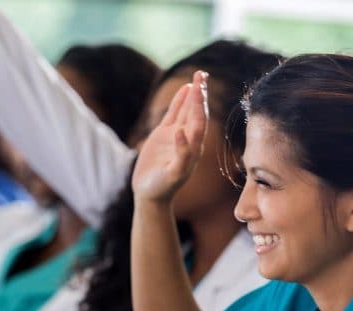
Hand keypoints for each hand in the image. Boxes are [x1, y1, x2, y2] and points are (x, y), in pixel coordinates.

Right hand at [131, 70, 208, 203]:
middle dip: (199, 94)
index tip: (199, 90)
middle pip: (196, 113)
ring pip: (187, 111)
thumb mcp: (172, 174)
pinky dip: (179, 101)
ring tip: (199, 76)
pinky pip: (174, 114)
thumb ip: (181, 155)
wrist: (150, 193)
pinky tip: (185, 88)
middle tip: (202, 74)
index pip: (198, 123)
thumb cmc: (162, 187)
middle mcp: (188, 139)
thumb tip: (183, 133)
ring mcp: (176, 135)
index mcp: (193, 148)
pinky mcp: (164, 135)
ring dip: (193, 94)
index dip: (199, 106)